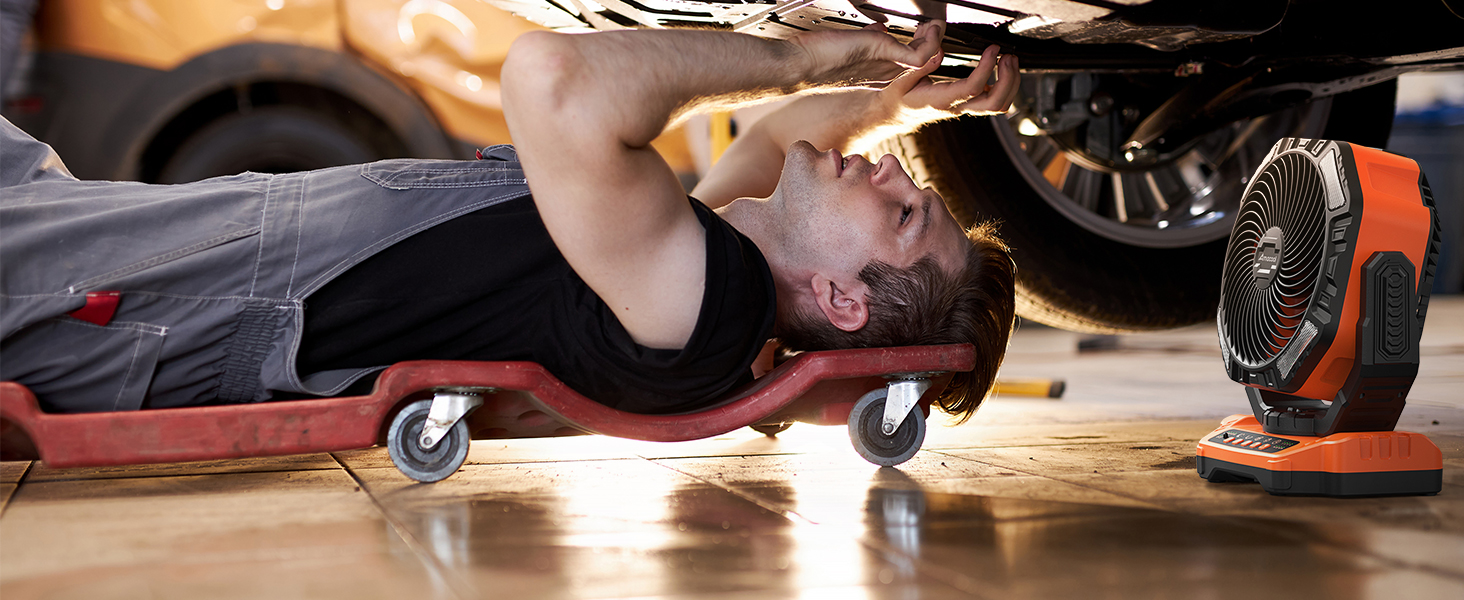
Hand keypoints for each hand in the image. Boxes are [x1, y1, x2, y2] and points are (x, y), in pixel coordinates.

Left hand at [787, 20, 942, 86]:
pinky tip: (931, 30)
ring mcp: (885, 68)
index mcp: (875, 72)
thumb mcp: (848, 44)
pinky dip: (931, 42)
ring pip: (925, 61)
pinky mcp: (883, 56)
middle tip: (932, 26)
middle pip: (921, 64)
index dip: (921, 48)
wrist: (798, 65)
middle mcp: (883, 74)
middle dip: (931, 42)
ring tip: (935, 26)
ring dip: (934, 40)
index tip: (924, 32)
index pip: (907, 63)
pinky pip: (920, 56)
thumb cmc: (814, 57)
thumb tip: (878, 28)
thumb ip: (867, 39)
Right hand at [883, 34, 1020, 117]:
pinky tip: (1000, 71)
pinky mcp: (966, 105)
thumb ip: (922, 65)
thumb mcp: (902, 79)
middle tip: (1007, 57)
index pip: (972, 88)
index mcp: (940, 100)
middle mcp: (955, 107)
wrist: (895, 114)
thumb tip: (939, 50)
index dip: (986, 68)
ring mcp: (963, 108)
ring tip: (1008, 61)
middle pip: (994, 103)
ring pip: (998, 105)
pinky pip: (992, 102)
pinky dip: (1003, 86)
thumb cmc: (898, 98)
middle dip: (1007, 79)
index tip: (992, 50)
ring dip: (1010, 83)